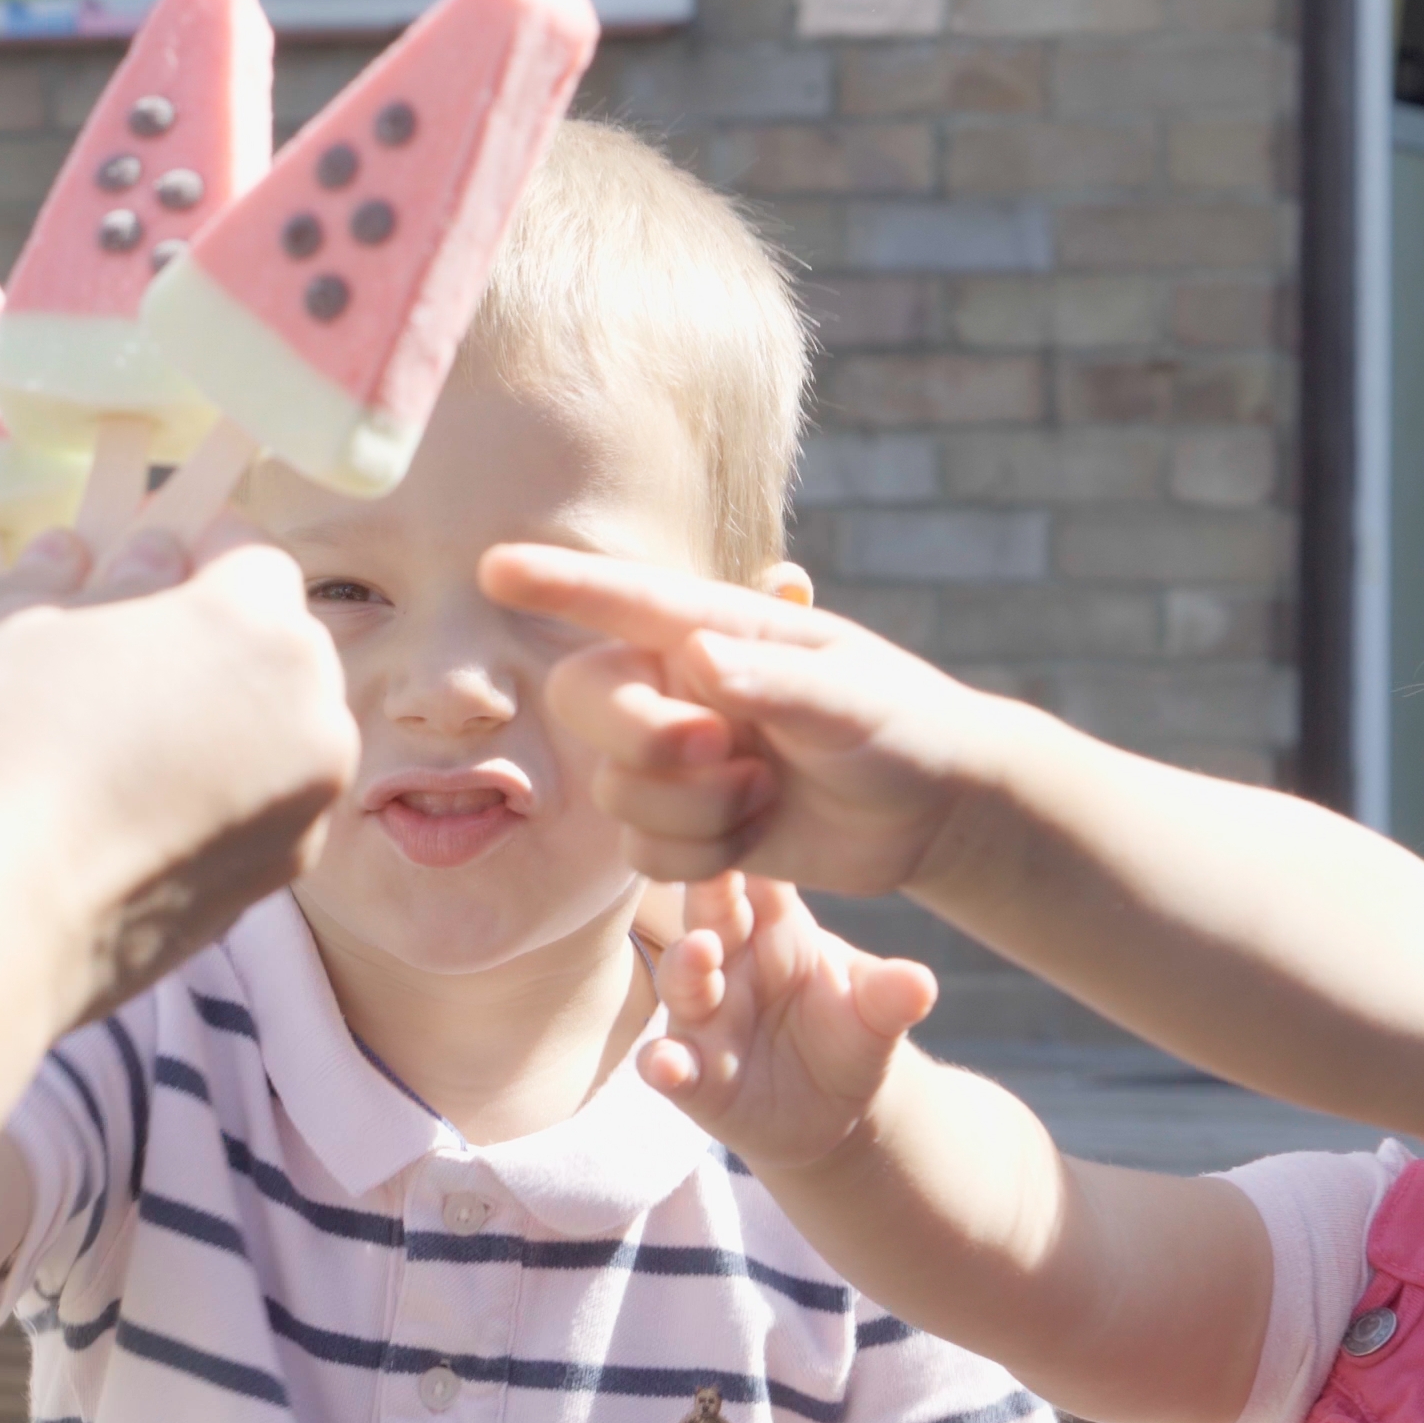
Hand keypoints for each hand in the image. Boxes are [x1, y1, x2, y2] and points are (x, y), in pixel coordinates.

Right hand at [0, 521, 354, 1021]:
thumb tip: (147, 549)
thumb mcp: (27, 624)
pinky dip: (223, 790)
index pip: (253, 555)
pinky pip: (264, 805)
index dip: (197, 550)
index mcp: (260, 628)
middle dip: (221, 637)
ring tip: (127, 731)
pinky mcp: (281, 877)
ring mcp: (307, 803)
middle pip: (282, 646)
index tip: (151, 557)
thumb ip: (105, 579)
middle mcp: (313, 712)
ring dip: (228, 717)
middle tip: (134, 648)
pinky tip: (137, 801)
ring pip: (281, 730)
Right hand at [482, 546, 1010, 894]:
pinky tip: (758, 834)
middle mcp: (679, 684)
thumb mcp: (852, 702)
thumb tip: (697, 661)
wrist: (929, 808)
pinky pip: (642, 852)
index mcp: (716, 628)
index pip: (622, 599)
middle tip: (725, 749)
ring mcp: (674, 758)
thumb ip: (775, 683)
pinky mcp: (683, 824)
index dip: (558, 584)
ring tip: (769, 791)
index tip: (494, 566)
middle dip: (644, 737)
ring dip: (695, 809)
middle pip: (585, 696)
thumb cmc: (902, 727)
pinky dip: (700, 856)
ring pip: (616, 791)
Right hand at [642, 874, 939, 1169]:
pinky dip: (663, 1064)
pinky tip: (661, 1065)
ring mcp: (707, 1019)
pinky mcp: (696, 1078)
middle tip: (710, 868)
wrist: (841, 1107)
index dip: (749, 850)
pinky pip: (671, 1065)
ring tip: (698, 953)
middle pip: (710, 917)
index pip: (758, 877)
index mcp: (776, 927)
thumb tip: (922, 983)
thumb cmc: (852, 1030)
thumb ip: (891, 995)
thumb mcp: (878, 1013)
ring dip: (685, 967)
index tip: (745, 805)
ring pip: (683, 983)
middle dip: (708, 894)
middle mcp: (730, 962)